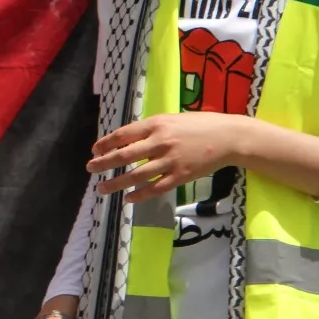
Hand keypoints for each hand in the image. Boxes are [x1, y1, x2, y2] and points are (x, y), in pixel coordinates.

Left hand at [87, 112, 248, 202]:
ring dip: (117, 183)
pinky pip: (156, 188)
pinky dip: (140, 195)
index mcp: (156, 124)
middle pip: (125, 155)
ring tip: (102, 188)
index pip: (123, 134)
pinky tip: (129, 199)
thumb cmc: (199, 124)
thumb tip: (128, 139)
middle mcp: (160, 142)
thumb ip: (151, 129)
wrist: (227, 137)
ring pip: (137, 175)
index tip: (95, 150)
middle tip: (90, 168)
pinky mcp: (181, 176)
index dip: (106, 143)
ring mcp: (170, 161)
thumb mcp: (171, 119)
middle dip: (104, 163)